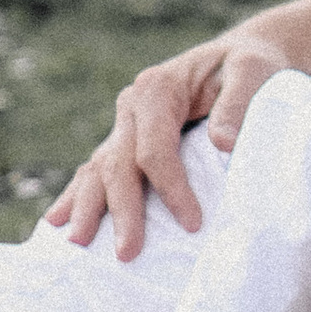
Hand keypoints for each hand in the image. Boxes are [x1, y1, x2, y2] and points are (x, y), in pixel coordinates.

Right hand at [47, 26, 296, 256]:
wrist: (240, 57)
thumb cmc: (249, 66)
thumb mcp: (252, 72)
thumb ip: (238, 103)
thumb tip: (223, 144)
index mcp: (158, 88)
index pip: (155, 147)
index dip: (170, 187)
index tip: (192, 224)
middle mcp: (132, 106)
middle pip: (119, 163)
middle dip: (122, 209)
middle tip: (127, 254)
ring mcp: (124, 125)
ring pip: (97, 168)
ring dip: (87, 207)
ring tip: (76, 244)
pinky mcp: (125, 141)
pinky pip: (96, 170)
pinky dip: (77, 195)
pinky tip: (58, 221)